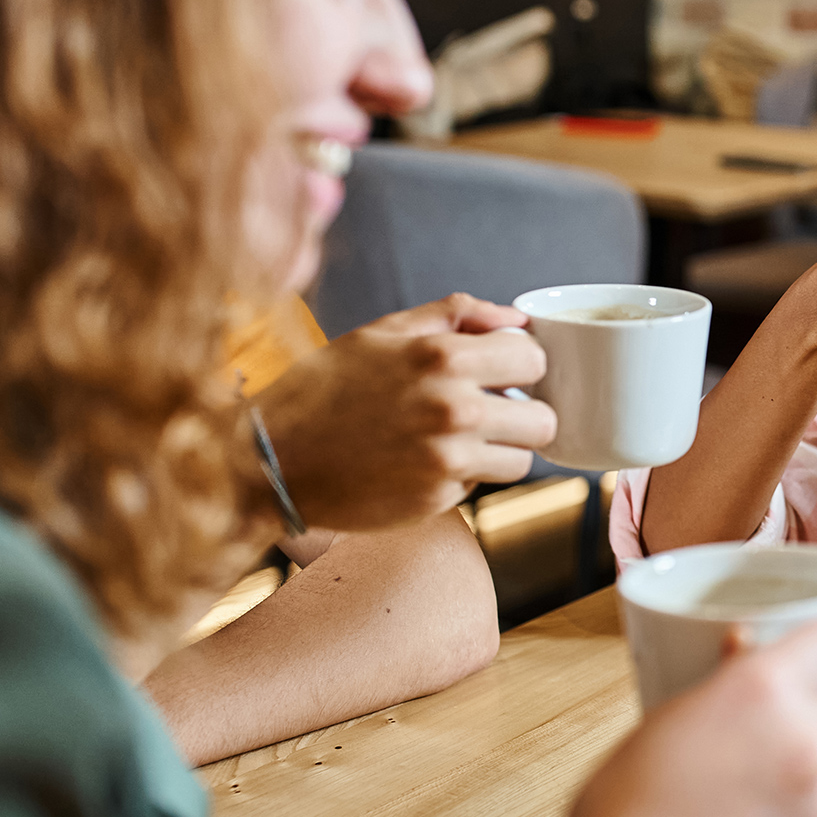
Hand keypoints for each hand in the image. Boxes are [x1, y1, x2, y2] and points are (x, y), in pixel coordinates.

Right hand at [250, 294, 557, 530]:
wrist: (272, 458)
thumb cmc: (324, 388)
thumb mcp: (382, 333)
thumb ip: (456, 316)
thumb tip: (517, 319)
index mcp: (443, 358)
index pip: (535, 360)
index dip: (520, 366)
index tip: (502, 373)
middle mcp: (454, 410)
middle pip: (544, 420)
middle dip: (523, 414)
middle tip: (492, 412)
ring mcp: (447, 460)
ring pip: (523, 460)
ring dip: (501, 450)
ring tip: (458, 439)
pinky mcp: (437, 500)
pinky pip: (479, 486)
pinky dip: (462, 476)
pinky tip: (422, 462)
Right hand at [555, 621, 816, 816]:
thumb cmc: (625, 811)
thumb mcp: (665, 721)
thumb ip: (722, 684)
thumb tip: (744, 644)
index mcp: (759, 687)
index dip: (816, 651)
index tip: (803, 662)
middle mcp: (803, 731)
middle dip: (798, 716)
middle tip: (750, 741)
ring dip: (801, 766)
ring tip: (741, 795)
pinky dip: (801, 810)